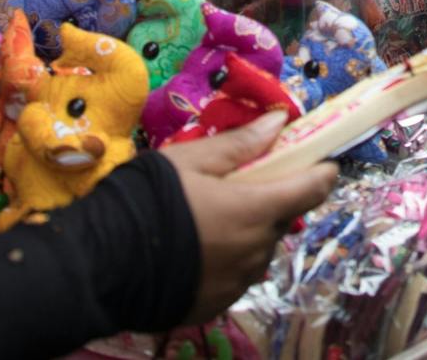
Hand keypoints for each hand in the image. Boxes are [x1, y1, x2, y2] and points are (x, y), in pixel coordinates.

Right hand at [160, 112, 338, 322]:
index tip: (324, 164)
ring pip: (258, 250)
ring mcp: (237, 282)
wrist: (102, 263)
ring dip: (250, 234)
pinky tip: (199, 250)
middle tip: (242, 187)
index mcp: (255, 210)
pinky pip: (236, 276)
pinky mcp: (217, 304)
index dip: (322, 174)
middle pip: (280, 220)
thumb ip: (241, 144)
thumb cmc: (149, 200)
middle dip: (271, 202)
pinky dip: (228, 260)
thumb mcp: (192, 160)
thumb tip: (280, 120)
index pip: (311, 190)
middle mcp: (255, 250)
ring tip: (211, 220)